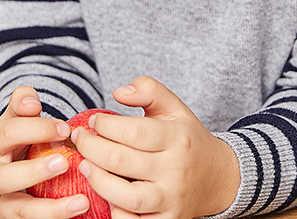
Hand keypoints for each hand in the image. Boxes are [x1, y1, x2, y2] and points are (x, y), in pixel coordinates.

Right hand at [0, 86, 91, 218]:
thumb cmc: (16, 140)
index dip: (37, 129)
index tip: (66, 128)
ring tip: (81, 203)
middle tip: (64, 163)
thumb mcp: (15, 118)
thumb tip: (32, 103)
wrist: (6, 168)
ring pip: (17, 212)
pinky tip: (75, 215)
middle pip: (2, 178)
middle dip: (34, 172)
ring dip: (50, 210)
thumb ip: (22, 103)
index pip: (7, 133)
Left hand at [72, 76, 239, 218]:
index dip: (106, 125)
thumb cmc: (187, 138)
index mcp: (178, 139)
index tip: (92, 121)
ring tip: (84, 166)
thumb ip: (148, 90)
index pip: (135, 132)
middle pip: (124, 163)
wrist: (217, 177)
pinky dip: (115, 211)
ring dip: (98, 181)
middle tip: (79, 140)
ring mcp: (172, 200)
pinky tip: (105, 193)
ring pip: (128, 198)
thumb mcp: (173, 107)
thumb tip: (118, 92)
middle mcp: (176, 171)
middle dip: (92, 149)